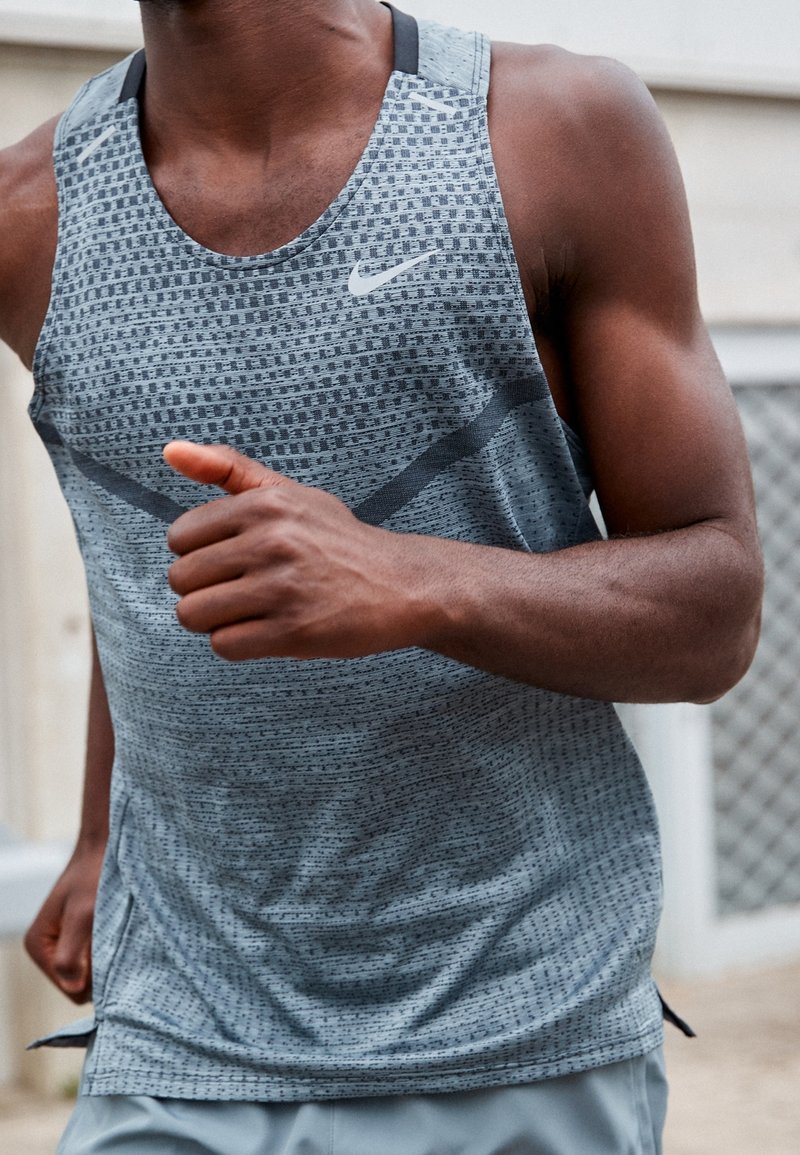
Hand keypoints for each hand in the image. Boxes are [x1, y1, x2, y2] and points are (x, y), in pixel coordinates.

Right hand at [24, 840, 104, 1003]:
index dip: (94, 974)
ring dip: (108, 954)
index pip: (71, 989)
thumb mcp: (84, 915)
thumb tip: (74, 988)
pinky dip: (112, 947)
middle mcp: (47, 949)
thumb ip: (72, 954)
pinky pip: (99, 958)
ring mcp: (65, 944)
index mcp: (38, 946)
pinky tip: (116, 926)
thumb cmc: (94, 876)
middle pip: (82, 984)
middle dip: (101, 965)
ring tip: (114, 926)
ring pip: (93, 972)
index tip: (106, 941)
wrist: (106, 846)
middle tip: (112, 933)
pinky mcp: (81, 937)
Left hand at [163, 441, 434, 660]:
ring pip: (194, 614)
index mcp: (264, 504)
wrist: (401, 584)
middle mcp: (272, 541)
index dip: (199, 554)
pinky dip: (237, 645)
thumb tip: (169, 450)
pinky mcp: (293, 630)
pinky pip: (224, 645)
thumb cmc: (336, 540)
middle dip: (203, 590)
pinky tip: (265, 632)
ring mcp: (282, 587)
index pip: (179, 537)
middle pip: (181, 578)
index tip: (231, 560)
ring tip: (248, 612)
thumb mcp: (288, 492)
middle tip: (241, 591)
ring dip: (215, 620)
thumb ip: (228, 468)